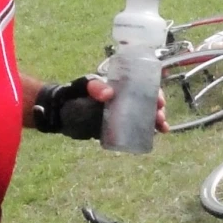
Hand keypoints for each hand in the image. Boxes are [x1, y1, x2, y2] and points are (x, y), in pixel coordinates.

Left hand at [35, 76, 168, 137]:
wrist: (60, 112)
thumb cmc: (73, 93)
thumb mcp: (84, 86)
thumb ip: (95, 87)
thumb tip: (109, 94)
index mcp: (120, 85)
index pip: (143, 86)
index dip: (155, 92)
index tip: (160, 101)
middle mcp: (123, 99)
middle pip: (147, 102)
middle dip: (158, 110)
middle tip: (161, 118)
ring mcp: (120, 114)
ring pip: (143, 116)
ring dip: (155, 122)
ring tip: (162, 129)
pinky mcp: (115, 128)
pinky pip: (133, 130)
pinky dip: (144, 133)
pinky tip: (152, 137)